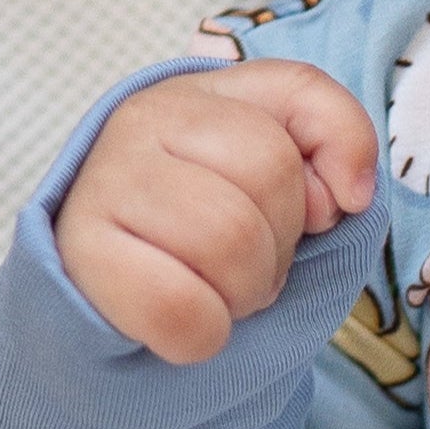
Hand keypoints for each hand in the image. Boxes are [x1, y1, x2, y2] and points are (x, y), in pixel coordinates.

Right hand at [55, 60, 376, 361]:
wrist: (99, 299)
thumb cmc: (201, 238)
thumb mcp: (274, 180)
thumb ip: (328, 140)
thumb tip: (348, 193)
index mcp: (200, 93)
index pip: (303, 96)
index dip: (332, 165)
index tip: (319, 212)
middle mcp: (144, 118)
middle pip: (270, 173)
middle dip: (280, 242)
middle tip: (243, 263)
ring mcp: (106, 180)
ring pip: (229, 240)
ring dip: (242, 292)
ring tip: (212, 288)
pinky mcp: (81, 253)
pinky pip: (181, 308)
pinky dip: (203, 334)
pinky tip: (183, 320)